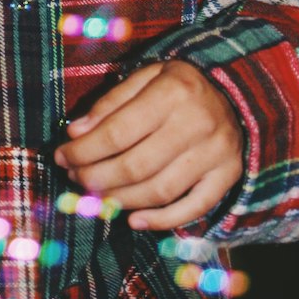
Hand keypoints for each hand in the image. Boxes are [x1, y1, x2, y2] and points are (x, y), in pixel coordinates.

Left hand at [54, 60, 243, 231]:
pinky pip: (193, 208)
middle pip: (135, 166)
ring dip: (120, 200)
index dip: (84, 150)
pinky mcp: (228, 176)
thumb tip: (76, 133)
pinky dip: (161, 220)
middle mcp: (197, 123)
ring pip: (159, 191)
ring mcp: (216, 153)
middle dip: (96, 178)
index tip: (61, 156)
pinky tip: (133, 220)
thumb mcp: (145, 77)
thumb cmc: (178, 86)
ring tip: (96, 196)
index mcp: (173, 91)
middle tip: (75, 179)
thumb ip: (110, 103)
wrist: (237, 93)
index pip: (118, 132)